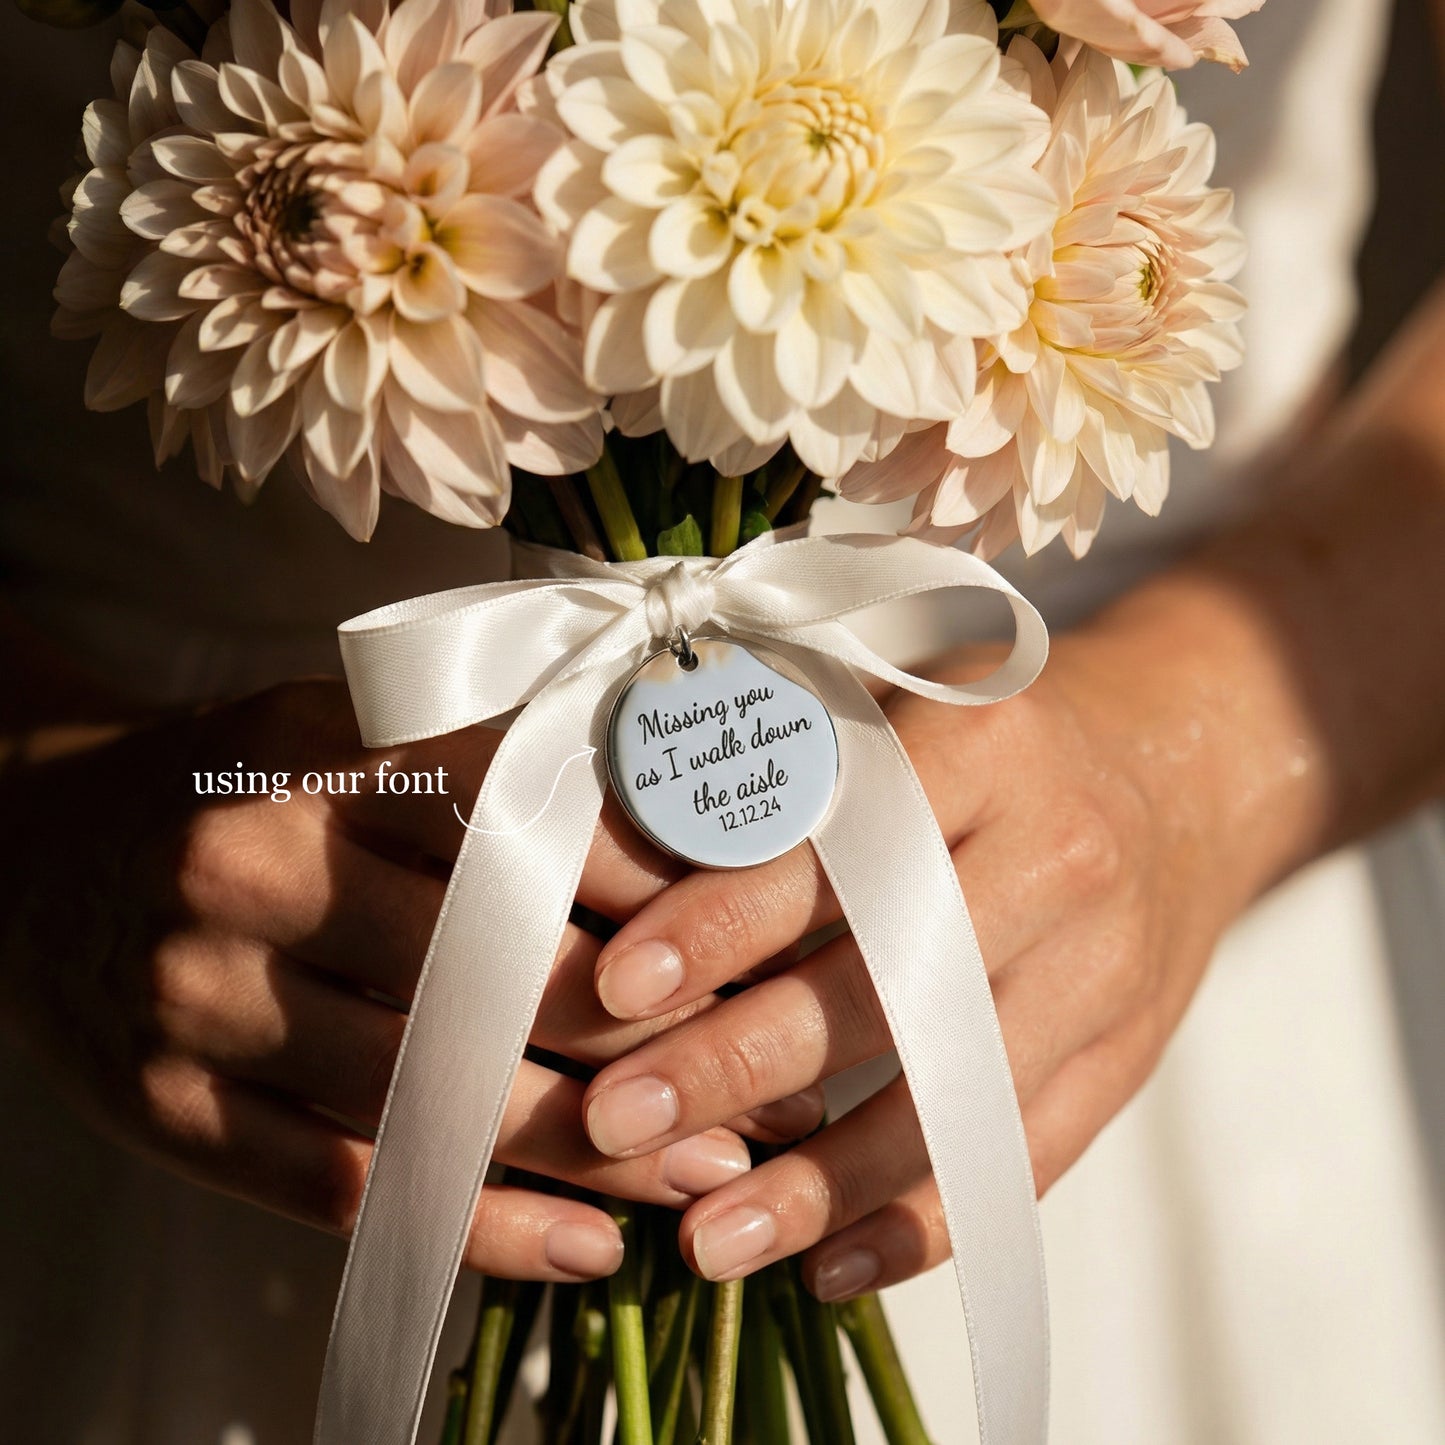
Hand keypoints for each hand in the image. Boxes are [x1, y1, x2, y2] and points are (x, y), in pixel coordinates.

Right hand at [0, 679, 822, 1284]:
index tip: (747, 920)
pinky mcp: (173, 1114)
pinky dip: (481, 1225)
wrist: (30, 851)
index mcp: (311, 756)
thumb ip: (478, 760)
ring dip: (594, 1145)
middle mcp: (252, 873)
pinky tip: (589, 1246)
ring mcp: (204, 1004)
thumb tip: (660, 823)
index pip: (514, 816)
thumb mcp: (336, 731)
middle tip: (765, 1066)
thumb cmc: (229, 787)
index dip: (642, 876)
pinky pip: (351, 1189)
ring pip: (436, 1092)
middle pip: (489, 967)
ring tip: (714, 1170)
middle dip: (646, 1025)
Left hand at [578, 616, 1279, 1300]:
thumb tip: (620, 869)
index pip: (837, 845)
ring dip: (819, 1183)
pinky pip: (1021, 1160)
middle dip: (738, 1063)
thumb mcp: (900, 709)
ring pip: (952, 1096)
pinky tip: (827, 1268)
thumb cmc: (994, 741)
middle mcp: (1056, 855)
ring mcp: (1102, 967)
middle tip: (613, 1122)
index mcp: (982, 745)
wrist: (1180, 770)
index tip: (619, 986)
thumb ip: (784, 772)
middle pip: (888, 982)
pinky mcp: (1127, 1056)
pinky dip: (920, 1225)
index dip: (724, 919)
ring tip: (701, 1240)